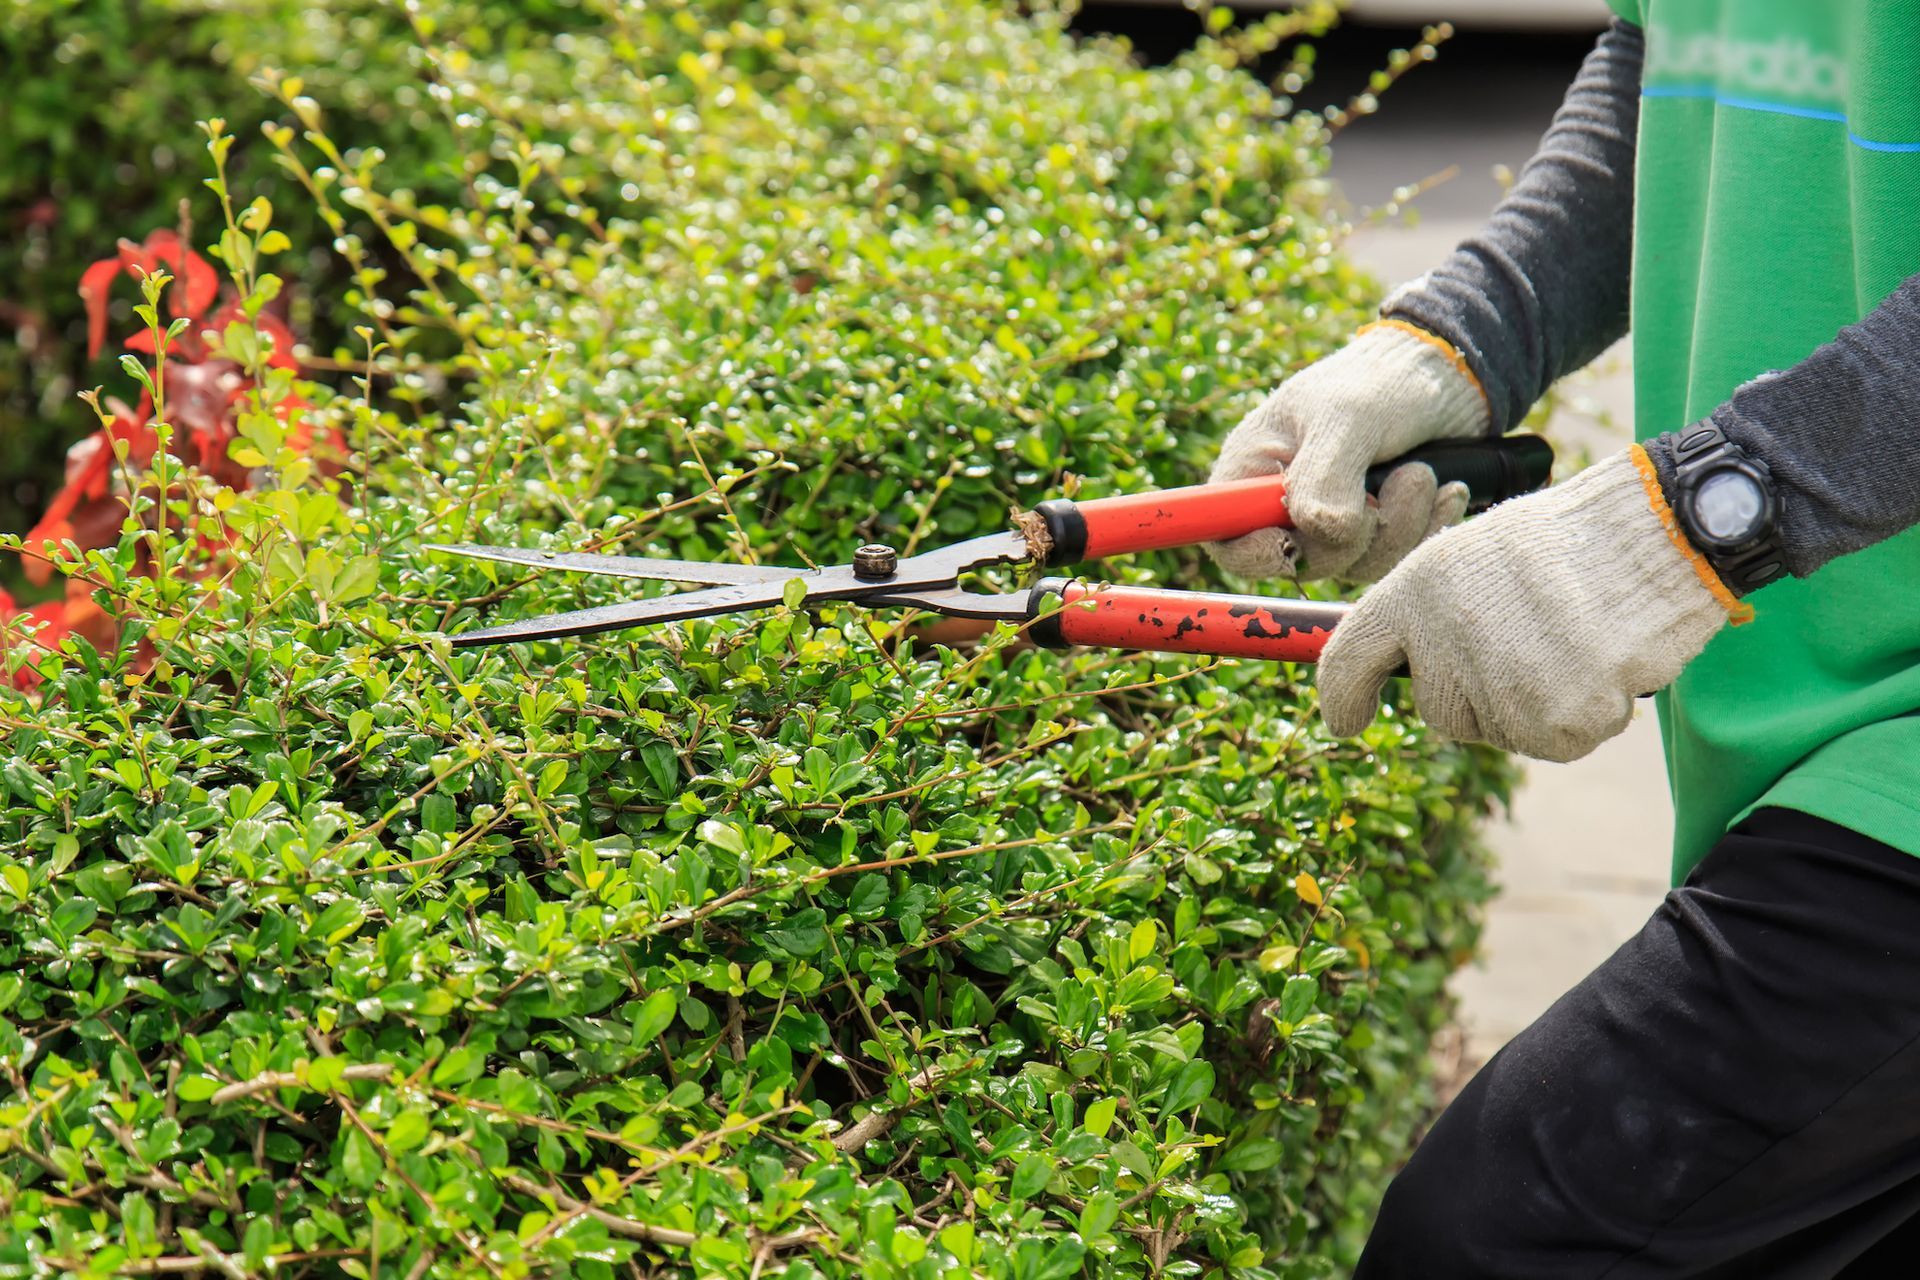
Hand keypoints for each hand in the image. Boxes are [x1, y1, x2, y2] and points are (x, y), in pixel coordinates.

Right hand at [1208, 322, 1489, 581]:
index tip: (1292, 545)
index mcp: (1253, 469)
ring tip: (1424, 474)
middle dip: (1359, 533)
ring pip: (1355, 565)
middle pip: (1301, 562)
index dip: (1252, 554)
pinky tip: (1447, 492)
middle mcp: (1284, 503)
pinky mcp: (1374, 533)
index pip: (1226, 537)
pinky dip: (1428, 529)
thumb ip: (1325, 479)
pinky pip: (1394, 561)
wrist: (1448, 377)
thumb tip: (1320, 533)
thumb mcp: (1347, 418)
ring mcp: (1331, 523)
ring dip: (1403, 526)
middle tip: (1402, 480)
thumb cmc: (1381, 382)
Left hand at [1317, 449, 1743, 761]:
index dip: (1341, 695)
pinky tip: (1601, 663)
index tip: (1345, 719)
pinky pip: (1557, 741)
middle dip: (1476, 692)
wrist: (1654, 535)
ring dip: (1534, 702)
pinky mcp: (1555, 722)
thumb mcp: (1471, 558)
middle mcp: (1444, 642)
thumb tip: (1410, 672)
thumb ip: (1430, 616)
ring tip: (1570, 639)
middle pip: (1439, 711)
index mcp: (1415, 591)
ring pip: (1500, 729)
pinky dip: (1583, 715)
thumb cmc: (1566, 543)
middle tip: (1528, 638)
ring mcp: (1499, 687)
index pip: (1350, 656)